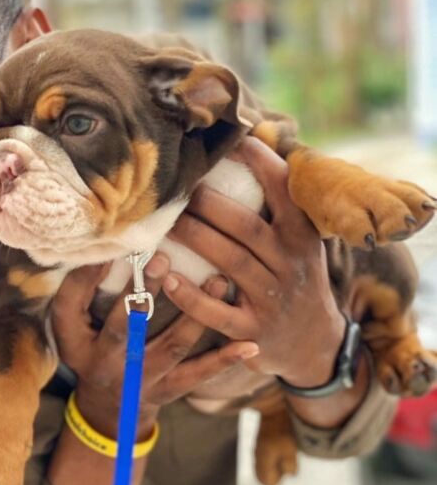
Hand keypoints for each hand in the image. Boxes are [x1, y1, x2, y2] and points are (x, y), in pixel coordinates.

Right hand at [51, 258, 258, 438]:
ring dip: (195, 314)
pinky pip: (199, 373)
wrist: (107, 408)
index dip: (89, 279)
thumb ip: (76, 292)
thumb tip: (99, 250)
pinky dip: (225, 359)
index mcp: (83, 344)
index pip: (77, 307)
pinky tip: (251, 344)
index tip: (116, 250)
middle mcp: (112, 364)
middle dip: (144, 293)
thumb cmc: (87, 351)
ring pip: (172, 346)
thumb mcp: (69, 327)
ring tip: (217, 280)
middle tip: (162, 259)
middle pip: (128, 327)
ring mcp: (144, 379)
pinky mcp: (171, 389)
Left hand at [164, 137, 345, 387]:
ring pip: (229, 262)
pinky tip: (167, 278)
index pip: (283, 191)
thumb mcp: (301, 241)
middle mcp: (289, 264)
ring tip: (168, 222)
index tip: (234, 141)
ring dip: (195, 238)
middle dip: (210, 204)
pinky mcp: (251, 331)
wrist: (316, 343)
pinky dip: (190, 296)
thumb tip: (250, 145)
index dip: (259, 162)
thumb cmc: (295, 276)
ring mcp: (271, 299)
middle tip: (180, 188)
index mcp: (301, 236)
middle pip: (245, 226)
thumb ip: (280, 204)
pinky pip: (216, 313)